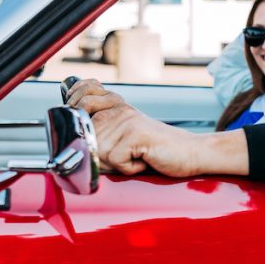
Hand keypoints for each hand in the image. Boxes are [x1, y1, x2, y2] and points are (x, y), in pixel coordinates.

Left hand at [68, 78, 200, 176]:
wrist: (193, 152)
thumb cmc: (159, 151)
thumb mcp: (127, 136)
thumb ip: (103, 130)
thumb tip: (71, 140)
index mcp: (117, 106)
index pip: (82, 95)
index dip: (76, 106)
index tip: (88, 121)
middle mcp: (120, 110)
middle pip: (84, 136)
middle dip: (101, 154)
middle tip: (126, 153)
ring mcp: (127, 121)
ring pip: (98, 152)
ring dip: (116, 164)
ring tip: (137, 157)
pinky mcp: (135, 136)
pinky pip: (115, 161)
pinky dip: (129, 168)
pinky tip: (144, 160)